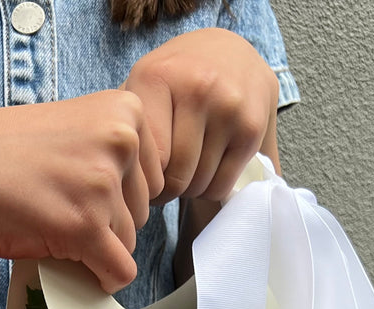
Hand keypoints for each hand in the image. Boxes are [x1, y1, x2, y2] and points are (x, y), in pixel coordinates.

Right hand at [0, 91, 165, 294]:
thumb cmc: (8, 153)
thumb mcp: (79, 129)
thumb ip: (118, 154)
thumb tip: (152, 205)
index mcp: (128, 111)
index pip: (153, 177)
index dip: (117, 193)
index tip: (78, 186)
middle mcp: (124, 141)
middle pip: (144, 211)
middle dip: (107, 219)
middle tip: (58, 205)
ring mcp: (105, 184)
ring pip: (129, 242)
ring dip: (94, 244)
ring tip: (51, 220)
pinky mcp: (87, 226)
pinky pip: (119, 270)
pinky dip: (100, 278)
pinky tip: (73, 262)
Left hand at [120, 28, 281, 204]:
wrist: (232, 53)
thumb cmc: (175, 79)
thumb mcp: (142, 84)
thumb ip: (126, 124)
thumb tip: (123, 177)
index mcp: (157, 77)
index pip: (149, 159)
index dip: (144, 181)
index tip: (143, 179)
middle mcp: (197, 89)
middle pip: (175, 176)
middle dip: (166, 190)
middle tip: (162, 183)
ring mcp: (228, 109)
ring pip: (199, 184)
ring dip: (188, 189)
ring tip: (183, 172)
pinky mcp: (251, 130)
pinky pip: (222, 185)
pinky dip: (210, 188)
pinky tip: (204, 171)